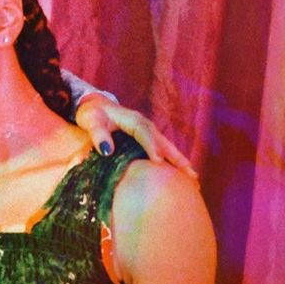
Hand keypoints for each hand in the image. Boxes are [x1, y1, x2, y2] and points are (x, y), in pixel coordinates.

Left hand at [74, 94, 196, 178]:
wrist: (96, 106)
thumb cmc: (93, 114)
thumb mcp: (91, 122)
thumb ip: (98, 135)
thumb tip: (106, 151)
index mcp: (133, 120)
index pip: (145, 134)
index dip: (152, 147)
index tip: (158, 161)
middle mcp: (145, 126)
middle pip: (164, 142)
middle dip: (177, 157)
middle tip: (190, 174)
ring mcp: (149, 132)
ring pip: (167, 147)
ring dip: (180, 161)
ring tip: (193, 177)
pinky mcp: (148, 139)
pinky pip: (163, 150)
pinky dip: (173, 161)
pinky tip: (181, 174)